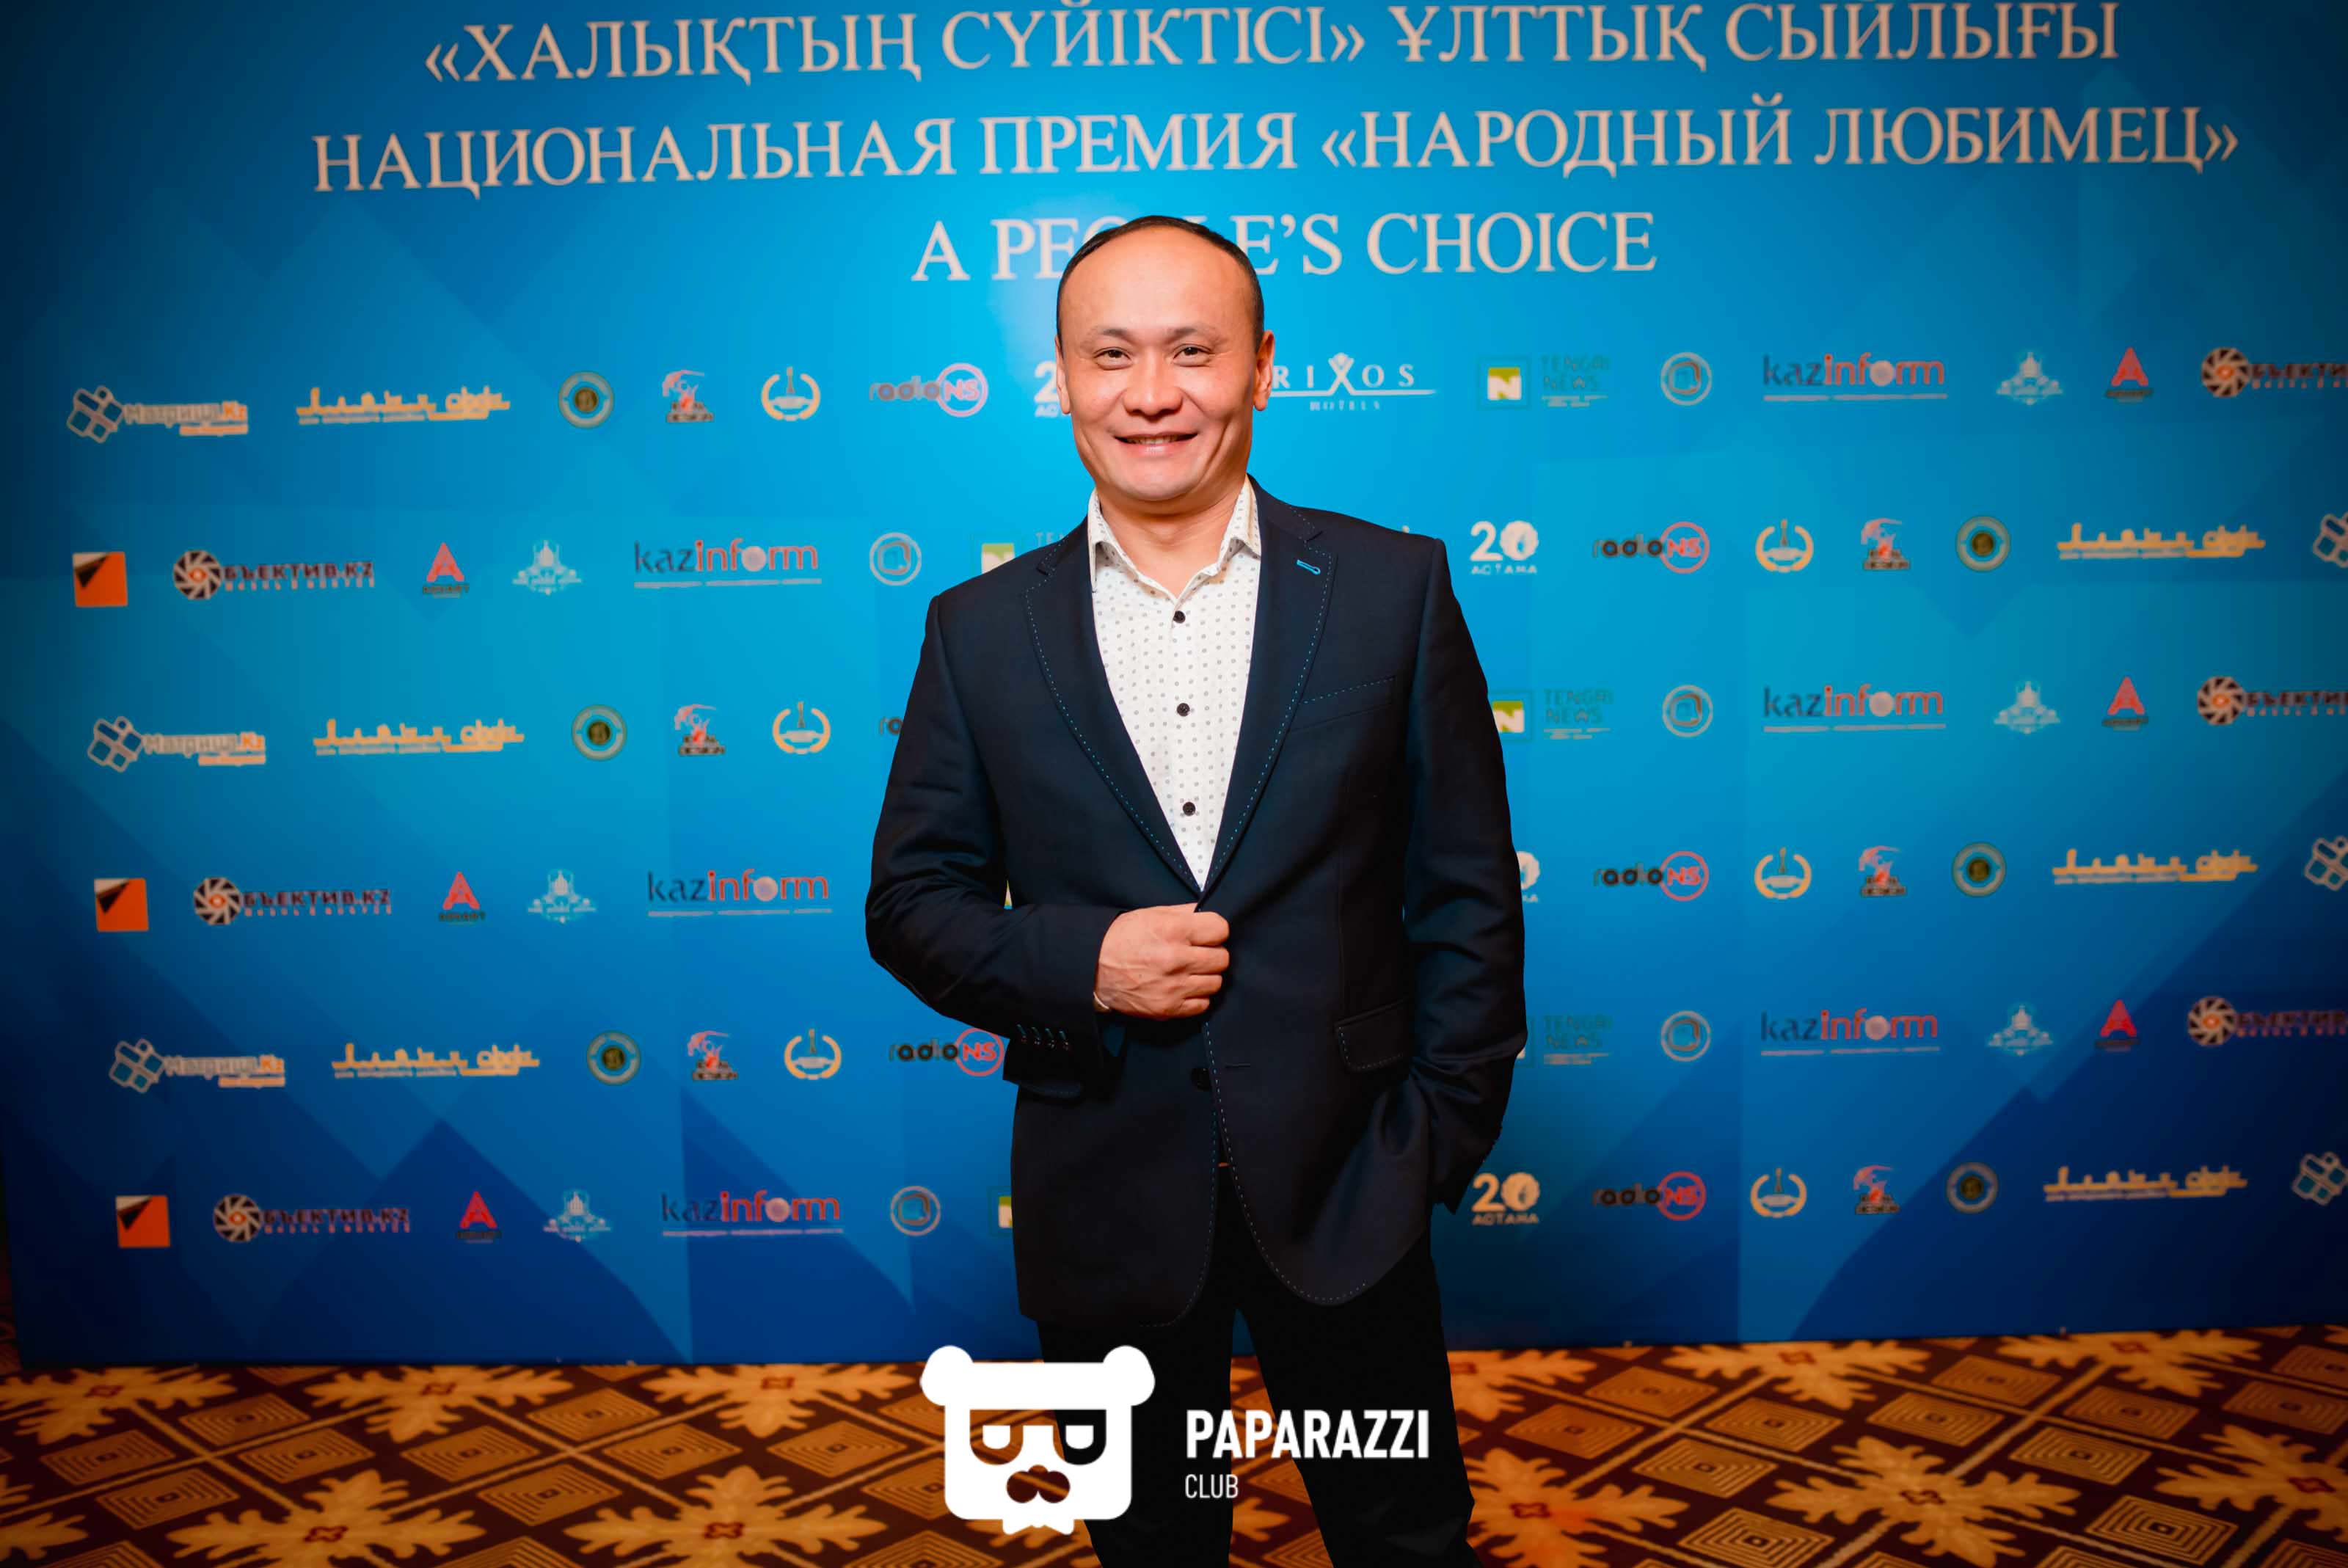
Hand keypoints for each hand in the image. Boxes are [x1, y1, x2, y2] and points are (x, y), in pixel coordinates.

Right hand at [1094, 903, 1229, 1019]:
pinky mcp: (1168, 1008)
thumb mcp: (1151, 914)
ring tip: (1190, 971)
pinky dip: (1197, 996)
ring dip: (1206, 976)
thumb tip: (1208, 913)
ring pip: (1216, 982)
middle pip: (1222, 958)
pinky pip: (1203, 1004)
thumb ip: (1185, 913)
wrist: (1092, 968)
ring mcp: (1173, 987)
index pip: (1221, 929)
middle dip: (1212, 953)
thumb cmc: (1121, 938)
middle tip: (1198, 952)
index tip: (1207, 934)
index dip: (1215, 931)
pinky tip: (1184, 987)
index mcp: (1173, 931)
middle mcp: (1176, 959)